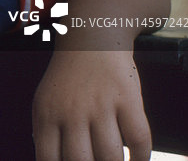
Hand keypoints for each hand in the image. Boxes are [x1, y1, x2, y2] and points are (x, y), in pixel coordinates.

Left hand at [32, 50, 151, 160]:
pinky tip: (137, 160)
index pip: (49, 160)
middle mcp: (71, 111)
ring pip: (111, 156)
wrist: (90, 40)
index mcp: (47, 115)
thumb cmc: (67, 79)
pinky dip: (141, 158)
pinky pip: (139, 140)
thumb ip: (47, 134)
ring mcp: (100, 105)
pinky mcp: (127, 98)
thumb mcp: (45, 102)